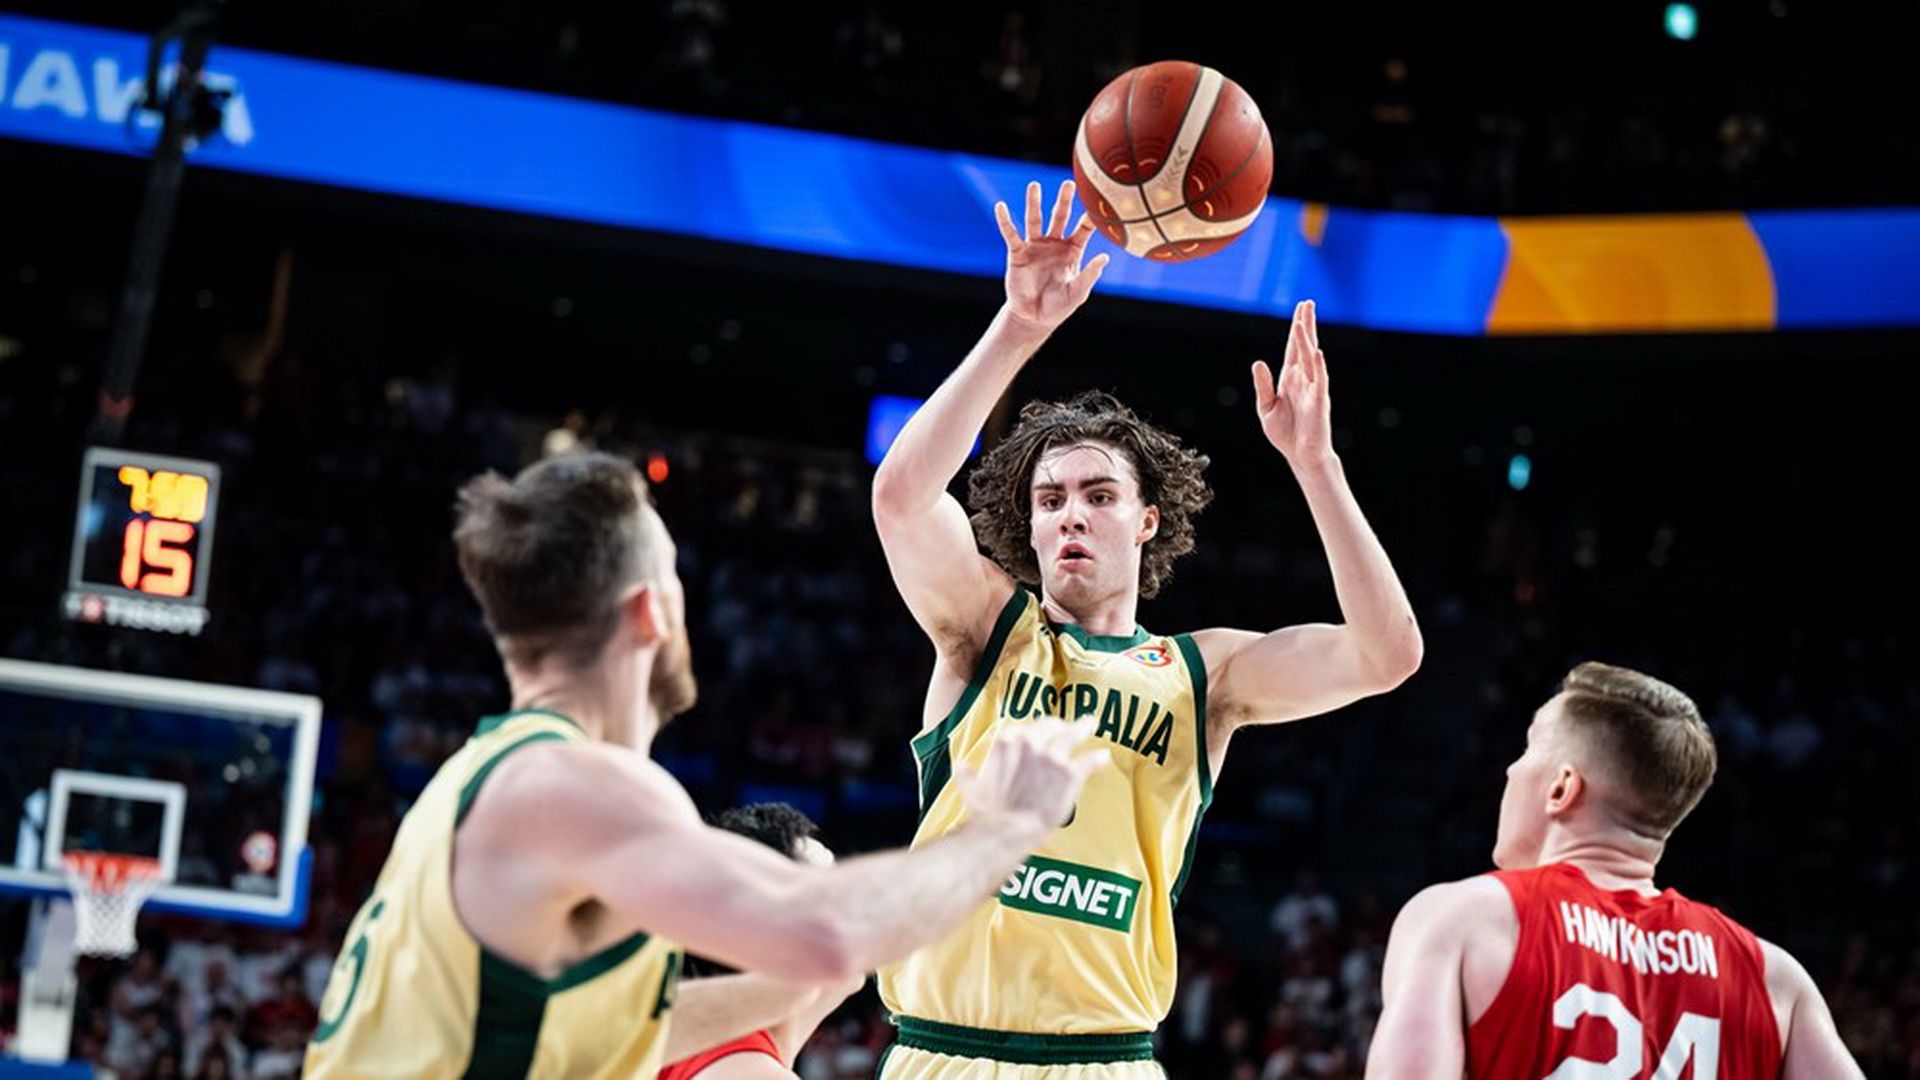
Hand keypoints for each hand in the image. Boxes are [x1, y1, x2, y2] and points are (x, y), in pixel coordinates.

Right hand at [955, 717, 1104, 830]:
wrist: (1009, 830)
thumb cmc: (990, 814)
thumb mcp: (972, 791)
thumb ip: (967, 775)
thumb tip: (961, 765)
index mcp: (1006, 743)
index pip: (1023, 728)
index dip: (1032, 732)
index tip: (1037, 734)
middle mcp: (1030, 743)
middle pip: (1049, 725)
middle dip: (1058, 725)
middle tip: (1065, 726)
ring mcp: (1051, 756)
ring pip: (1072, 735)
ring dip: (1082, 728)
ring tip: (1090, 724)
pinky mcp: (1070, 773)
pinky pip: (1088, 761)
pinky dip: (1097, 758)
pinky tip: (1104, 757)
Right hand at [996, 180, 1109, 334]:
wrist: (1033, 318)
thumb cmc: (1059, 307)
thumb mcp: (1078, 293)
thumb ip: (1090, 275)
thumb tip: (1105, 257)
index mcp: (1072, 250)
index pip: (1083, 229)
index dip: (1090, 218)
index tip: (1098, 204)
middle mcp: (1054, 243)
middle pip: (1059, 216)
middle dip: (1064, 200)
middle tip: (1069, 183)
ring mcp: (1035, 246)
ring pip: (1035, 219)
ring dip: (1034, 203)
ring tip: (1034, 186)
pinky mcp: (1017, 253)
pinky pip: (1011, 234)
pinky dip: (1005, 221)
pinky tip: (1000, 207)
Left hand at [1252, 300, 1334, 468]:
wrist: (1300, 455)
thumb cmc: (1285, 432)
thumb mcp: (1266, 406)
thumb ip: (1262, 385)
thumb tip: (1258, 362)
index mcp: (1290, 378)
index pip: (1293, 348)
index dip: (1296, 329)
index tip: (1301, 309)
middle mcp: (1303, 378)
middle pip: (1304, 346)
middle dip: (1305, 324)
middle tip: (1308, 303)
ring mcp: (1313, 388)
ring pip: (1310, 358)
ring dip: (1307, 340)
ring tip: (1303, 321)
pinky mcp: (1319, 401)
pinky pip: (1319, 380)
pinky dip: (1318, 366)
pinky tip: (1317, 352)